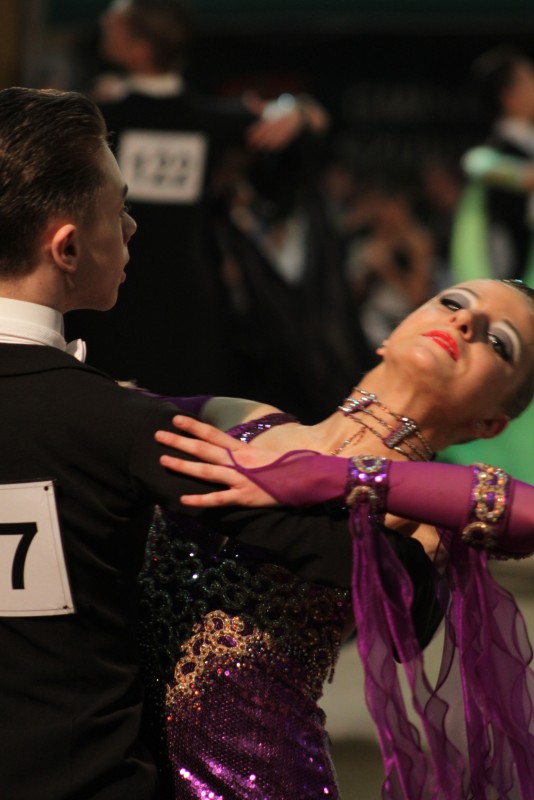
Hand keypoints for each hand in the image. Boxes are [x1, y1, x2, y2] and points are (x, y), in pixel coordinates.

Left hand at [155, 415, 279, 506]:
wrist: (306, 479)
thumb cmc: (284, 467)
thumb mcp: (262, 454)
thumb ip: (242, 453)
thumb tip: (226, 450)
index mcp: (242, 450)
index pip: (213, 434)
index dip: (194, 426)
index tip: (176, 419)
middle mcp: (238, 461)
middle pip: (204, 449)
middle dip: (180, 441)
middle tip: (158, 435)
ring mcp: (240, 478)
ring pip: (207, 470)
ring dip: (184, 465)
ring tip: (163, 461)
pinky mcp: (244, 496)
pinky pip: (218, 499)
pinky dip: (200, 500)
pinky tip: (183, 500)